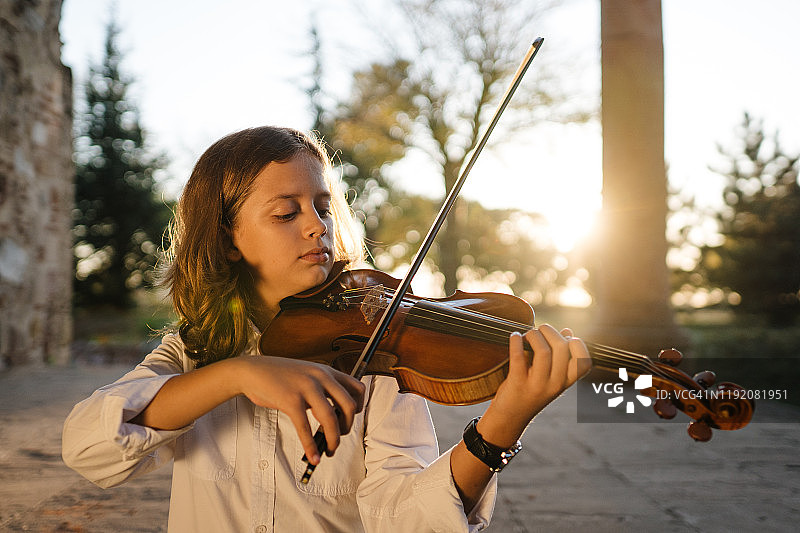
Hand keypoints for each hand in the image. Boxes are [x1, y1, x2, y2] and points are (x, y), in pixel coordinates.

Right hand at [236, 356, 365, 463]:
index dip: (359, 408)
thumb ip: (322, 389)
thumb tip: (333, 417)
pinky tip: (312, 456)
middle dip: (347, 428)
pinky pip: (305, 427)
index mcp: (327, 371)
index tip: (349, 420)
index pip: (358, 388)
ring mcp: (306, 387)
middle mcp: (321, 377)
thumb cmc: (279, 376)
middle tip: (337, 438)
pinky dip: (311, 446)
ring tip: (328, 451)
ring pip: (331, 419)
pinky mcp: (291, 400)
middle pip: (349, 406)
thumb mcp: (307, 375)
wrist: (252, 371)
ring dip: (333, 441)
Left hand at [478, 324, 591, 446]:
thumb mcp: (551, 378)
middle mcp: (555, 384)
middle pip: (562, 348)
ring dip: (534, 334)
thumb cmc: (531, 392)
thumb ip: (561, 357)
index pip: (584, 361)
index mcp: (566, 382)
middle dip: (550, 331)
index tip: (564, 337)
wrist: (510, 418)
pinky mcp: (517, 383)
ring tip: (527, 334)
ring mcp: (537, 385)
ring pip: (543, 351)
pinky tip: (514, 336)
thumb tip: (568, 332)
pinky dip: (516, 341)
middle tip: (540, 330)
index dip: (577, 343)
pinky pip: (518, 356)